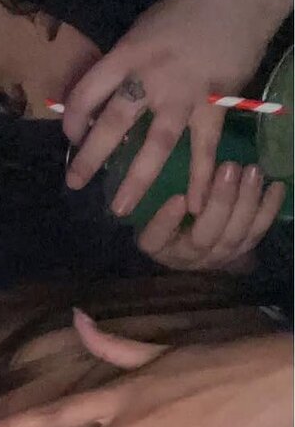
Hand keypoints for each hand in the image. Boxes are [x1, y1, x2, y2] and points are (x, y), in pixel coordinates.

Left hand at [64, 0, 292, 214]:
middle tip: (74, 183)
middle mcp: (152, 76)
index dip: (71, 119)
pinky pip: (205, 146)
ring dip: (136, 179)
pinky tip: (195, 204)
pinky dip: (202, 176)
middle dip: (90, 157)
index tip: (70, 137)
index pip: (87, 93)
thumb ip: (118, 66)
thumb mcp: (138, 31)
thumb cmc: (180, 14)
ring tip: (119, 209)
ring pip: (157, 143)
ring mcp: (186, 93)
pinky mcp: (216, 103)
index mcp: (126, 55)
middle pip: (114, 122)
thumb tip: (93, 105)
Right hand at [138, 163, 284, 272]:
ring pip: (235, 235)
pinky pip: (257, 232)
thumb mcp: (150, 209)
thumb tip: (175, 188)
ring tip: (252, 172)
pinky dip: (268, 209)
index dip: (167, 221)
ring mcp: (218, 257)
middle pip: (205, 236)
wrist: (189, 242)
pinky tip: (276, 186)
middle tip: (229, 168)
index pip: (157, 237)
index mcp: (159, 247)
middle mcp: (188, 258)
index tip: (178, 198)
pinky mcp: (241, 251)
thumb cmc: (165, 218)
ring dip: (247, 202)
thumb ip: (159, 202)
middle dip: (220, 202)